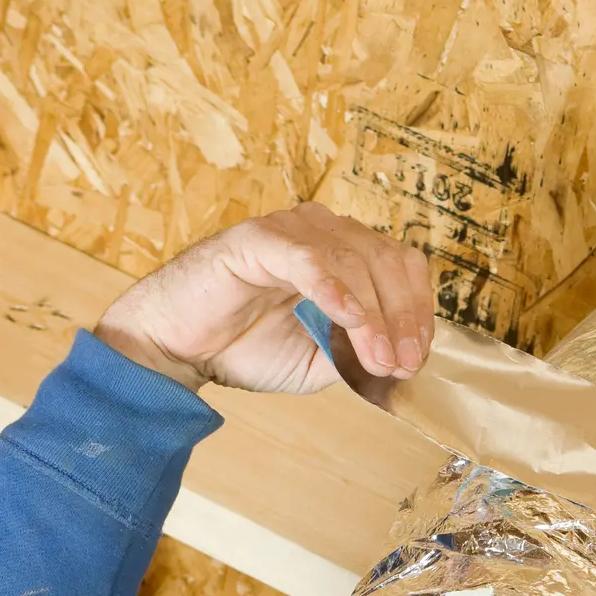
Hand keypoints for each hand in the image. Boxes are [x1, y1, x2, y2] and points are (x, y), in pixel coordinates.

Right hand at [94, 202, 434, 394]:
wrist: (177, 349)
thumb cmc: (245, 347)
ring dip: (373, 314)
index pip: (402, 266)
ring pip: (353, 260)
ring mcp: (290, 231)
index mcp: (343, 254)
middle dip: (402, 316)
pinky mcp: (256, 240)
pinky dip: (332, 287)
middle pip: (386, 259)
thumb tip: (403, 361)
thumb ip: (359, 353)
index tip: (416, 357)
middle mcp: (323, 233)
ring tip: (377, 358)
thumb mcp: (321, 360)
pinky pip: (305, 257)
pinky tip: (347, 317)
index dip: (418, 310)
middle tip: (401, 364)